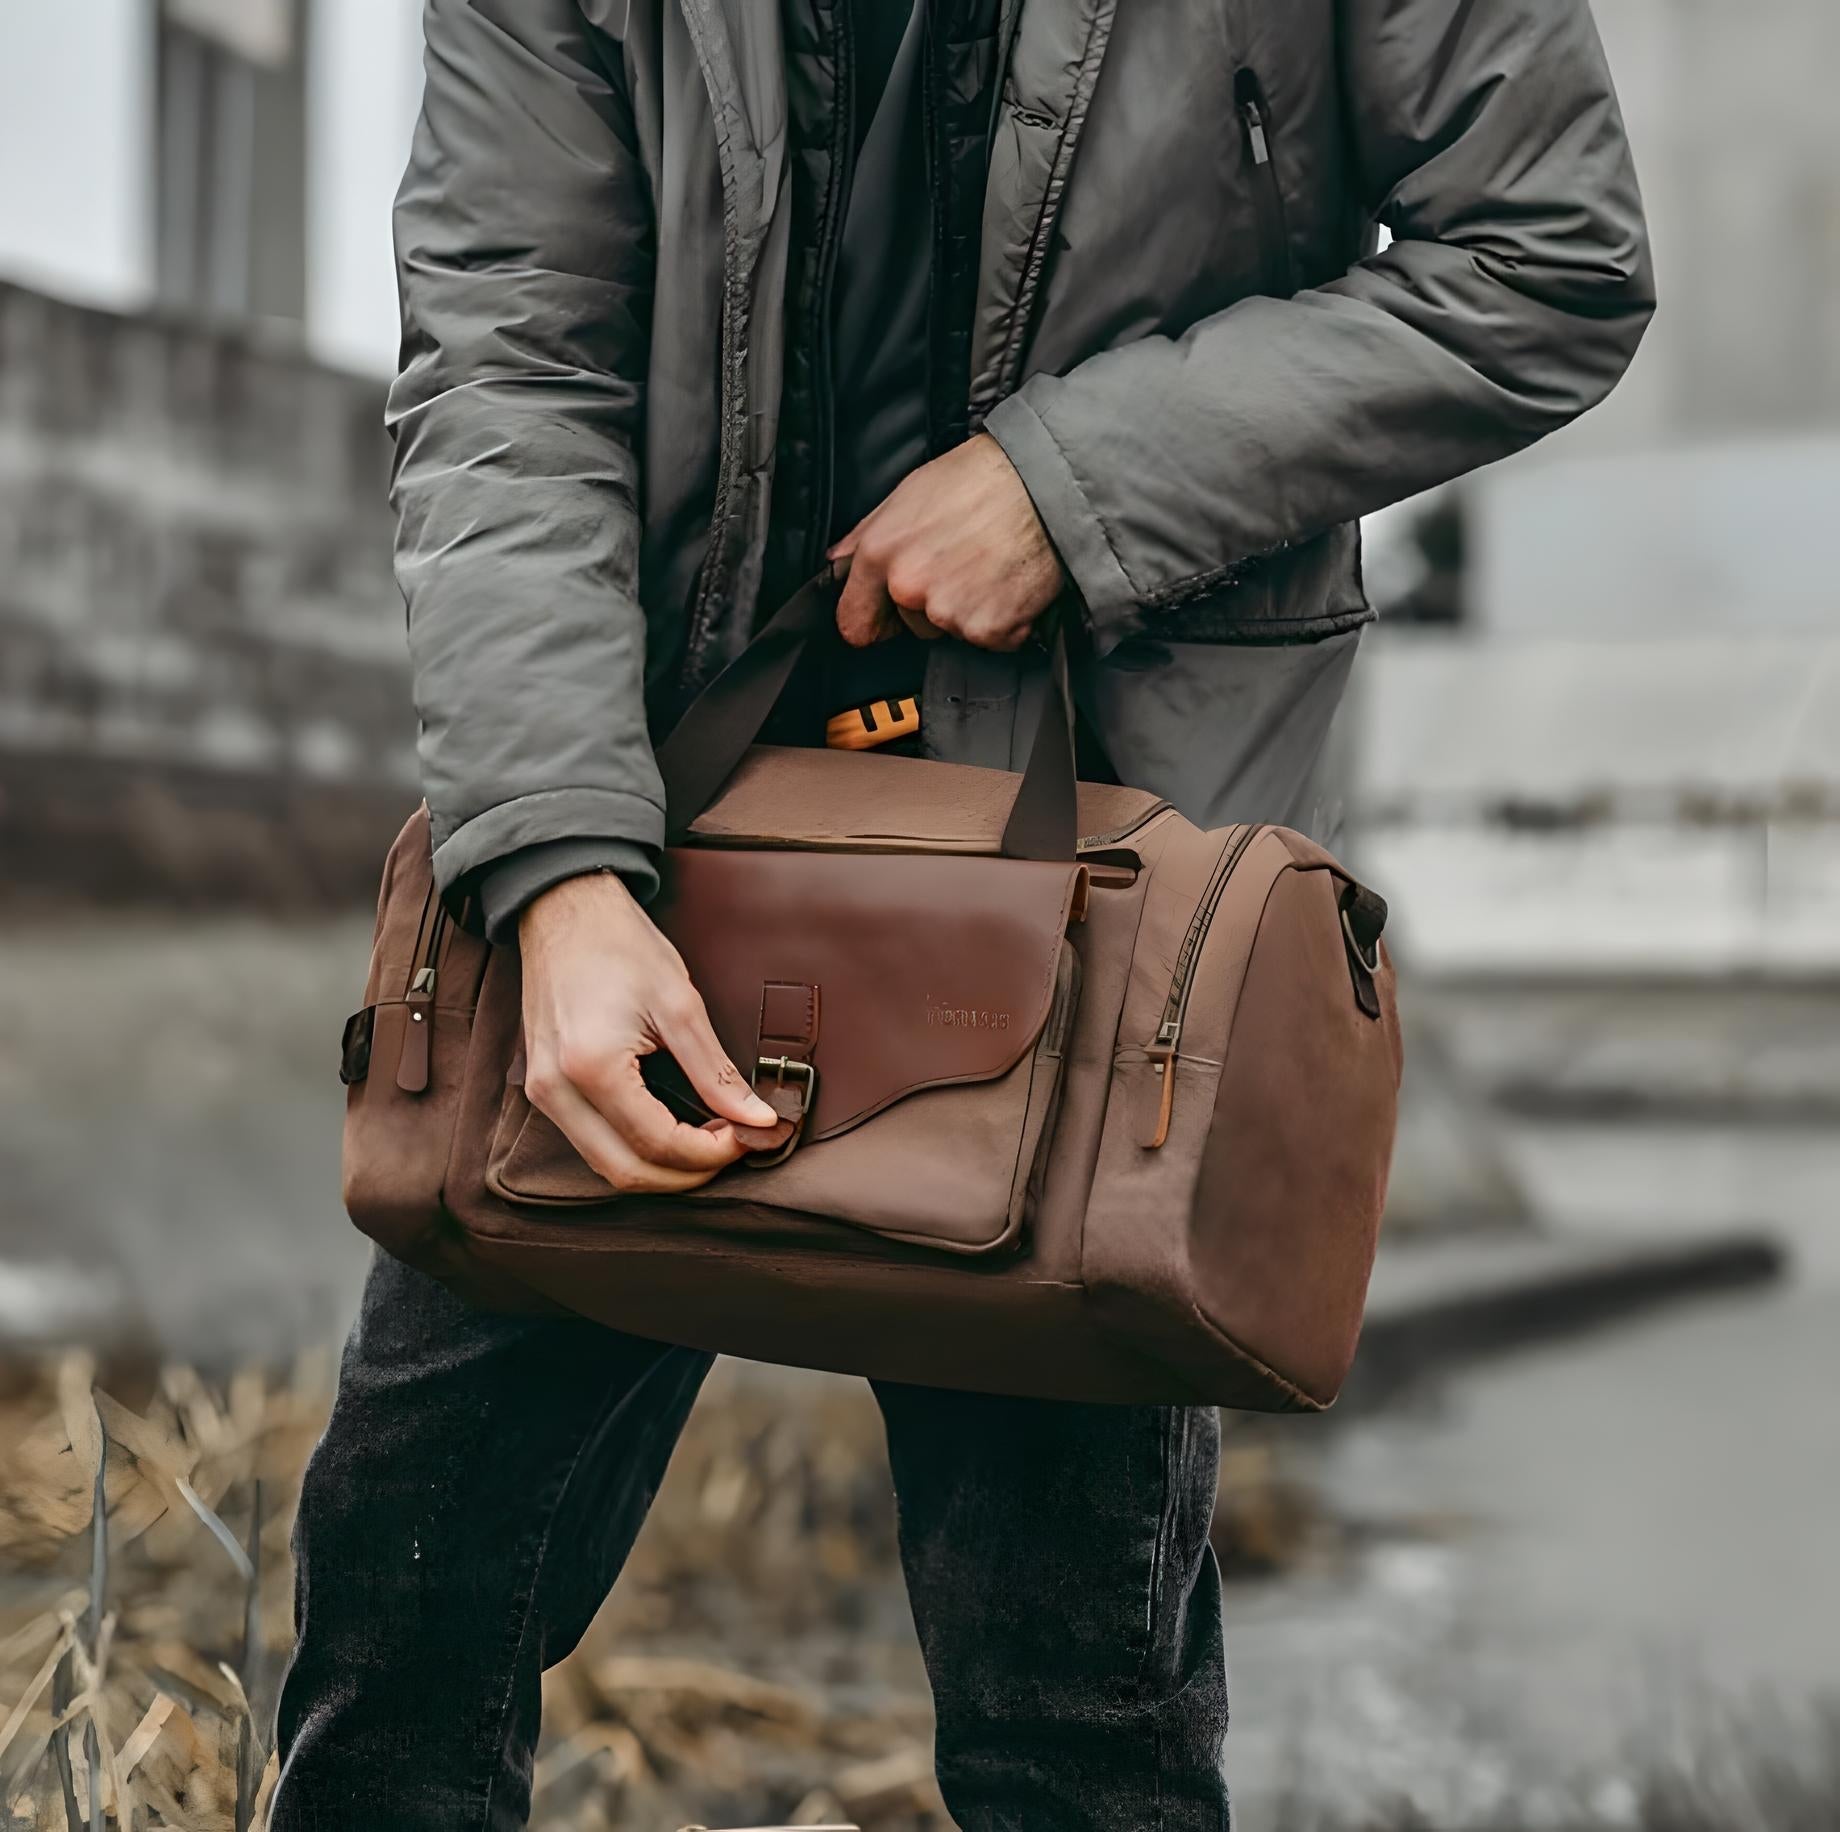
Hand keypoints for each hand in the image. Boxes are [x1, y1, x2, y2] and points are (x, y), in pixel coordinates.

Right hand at [518, 871, 782, 1191]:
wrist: (564, 908)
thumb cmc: (619, 945)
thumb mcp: (680, 1004)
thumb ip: (716, 1072)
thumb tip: (756, 1119)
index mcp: (590, 1067)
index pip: (657, 1144)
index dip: (709, 1153)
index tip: (746, 1137)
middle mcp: (556, 1090)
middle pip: (626, 1172)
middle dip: (686, 1174)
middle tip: (731, 1150)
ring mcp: (542, 1092)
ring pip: (604, 1165)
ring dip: (659, 1167)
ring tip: (707, 1141)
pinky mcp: (543, 1087)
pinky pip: (589, 1141)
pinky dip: (632, 1148)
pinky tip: (669, 1129)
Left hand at [830, 433, 1064, 651]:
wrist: (1045, 483)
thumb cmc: (981, 479)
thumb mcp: (909, 494)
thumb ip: (867, 536)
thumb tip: (838, 563)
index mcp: (882, 555)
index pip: (854, 623)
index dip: (873, 620)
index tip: (887, 618)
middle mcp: (910, 588)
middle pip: (911, 626)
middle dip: (932, 605)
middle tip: (963, 564)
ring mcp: (950, 613)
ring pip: (952, 630)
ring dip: (970, 610)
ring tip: (990, 566)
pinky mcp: (991, 629)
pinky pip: (991, 638)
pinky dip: (1004, 619)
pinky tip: (1010, 582)